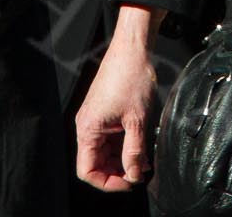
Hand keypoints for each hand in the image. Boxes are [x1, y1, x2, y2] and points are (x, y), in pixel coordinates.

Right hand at [74, 5, 163, 190]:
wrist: (133, 49)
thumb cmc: (131, 78)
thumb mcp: (137, 121)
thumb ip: (134, 152)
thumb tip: (133, 175)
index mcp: (88, 129)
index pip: (88, 171)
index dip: (108, 182)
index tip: (129, 182)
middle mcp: (87, 126)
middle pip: (96, 163)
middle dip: (118, 171)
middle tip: (141, 172)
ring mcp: (95, 120)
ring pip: (105, 152)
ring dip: (123, 159)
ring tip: (144, 160)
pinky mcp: (104, 113)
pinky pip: (110, 138)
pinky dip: (124, 146)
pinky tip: (141, 147)